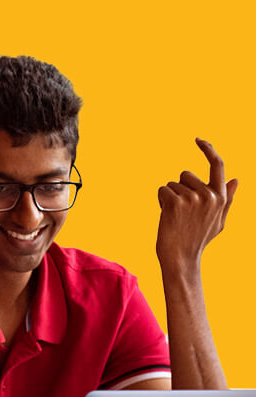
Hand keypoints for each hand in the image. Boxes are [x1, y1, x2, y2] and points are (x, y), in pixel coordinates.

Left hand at [156, 138, 237, 269]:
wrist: (181, 257)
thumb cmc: (197, 238)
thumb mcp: (218, 220)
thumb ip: (226, 199)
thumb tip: (236, 179)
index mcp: (220, 197)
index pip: (217, 165)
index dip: (208, 150)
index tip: (198, 139)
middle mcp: (209, 195)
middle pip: (185, 174)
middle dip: (180, 188)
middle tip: (182, 211)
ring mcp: (192, 198)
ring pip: (172, 183)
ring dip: (169, 196)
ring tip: (175, 216)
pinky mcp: (175, 202)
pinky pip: (162, 190)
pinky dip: (160, 201)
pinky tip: (165, 216)